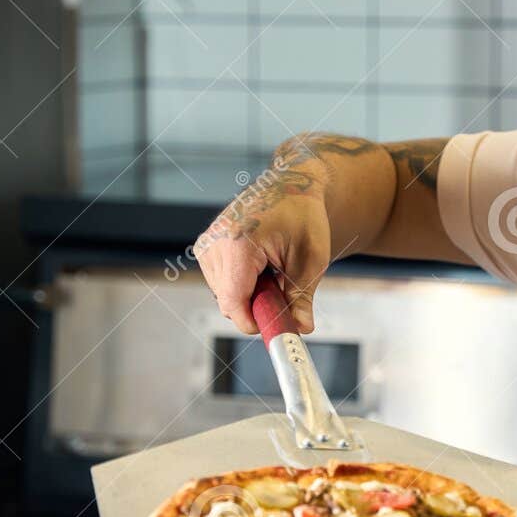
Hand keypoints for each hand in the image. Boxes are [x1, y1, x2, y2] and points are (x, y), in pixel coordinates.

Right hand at [196, 156, 331, 334]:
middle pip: (229, 302)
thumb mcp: (311, 260)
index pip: (234, 301)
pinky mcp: (205, 248)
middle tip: (283, 291)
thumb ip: (301, 298)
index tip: (273, 330)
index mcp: (238, 242)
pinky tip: (258, 266)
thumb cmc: (302, 216)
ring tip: (272, 270)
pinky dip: (242, 284)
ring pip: (224, 296)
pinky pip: (221, 284)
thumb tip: (300, 329)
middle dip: (257, 307)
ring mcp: (206, 244)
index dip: (253, 322)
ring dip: (250, 295)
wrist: (291, 186)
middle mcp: (215, 242)